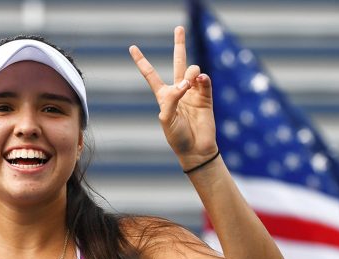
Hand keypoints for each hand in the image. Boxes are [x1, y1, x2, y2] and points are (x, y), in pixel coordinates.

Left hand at [130, 26, 217, 169]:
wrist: (196, 149)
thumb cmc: (177, 137)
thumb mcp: (166, 119)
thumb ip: (172, 98)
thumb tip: (187, 83)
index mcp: (164, 96)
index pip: (151, 74)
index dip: (142, 61)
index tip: (132, 47)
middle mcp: (178, 90)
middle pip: (178, 62)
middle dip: (179, 44)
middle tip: (179, 28)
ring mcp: (193, 92)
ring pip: (192, 70)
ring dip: (190, 73)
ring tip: (190, 84)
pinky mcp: (206, 96)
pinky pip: (205, 80)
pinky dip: (202, 78)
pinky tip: (199, 82)